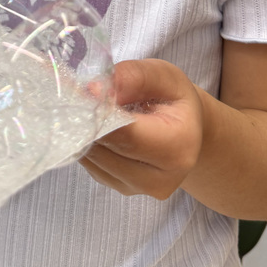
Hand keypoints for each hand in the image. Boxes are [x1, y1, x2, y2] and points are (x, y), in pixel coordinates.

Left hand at [80, 59, 205, 198]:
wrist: (185, 129)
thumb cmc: (174, 99)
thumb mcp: (163, 76)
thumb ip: (133, 77)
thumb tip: (94, 90)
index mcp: (178, 147)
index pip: (125, 134)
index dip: (99, 112)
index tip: (84, 91)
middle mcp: (160, 178)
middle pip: (106, 150)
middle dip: (88, 121)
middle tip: (81, 95)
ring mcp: (139, 189)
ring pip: (93, 160)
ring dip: (84, 133)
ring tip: (92, 109)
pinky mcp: (122, 189)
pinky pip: (92, 166)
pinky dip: (87, 145)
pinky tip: (98, 127)